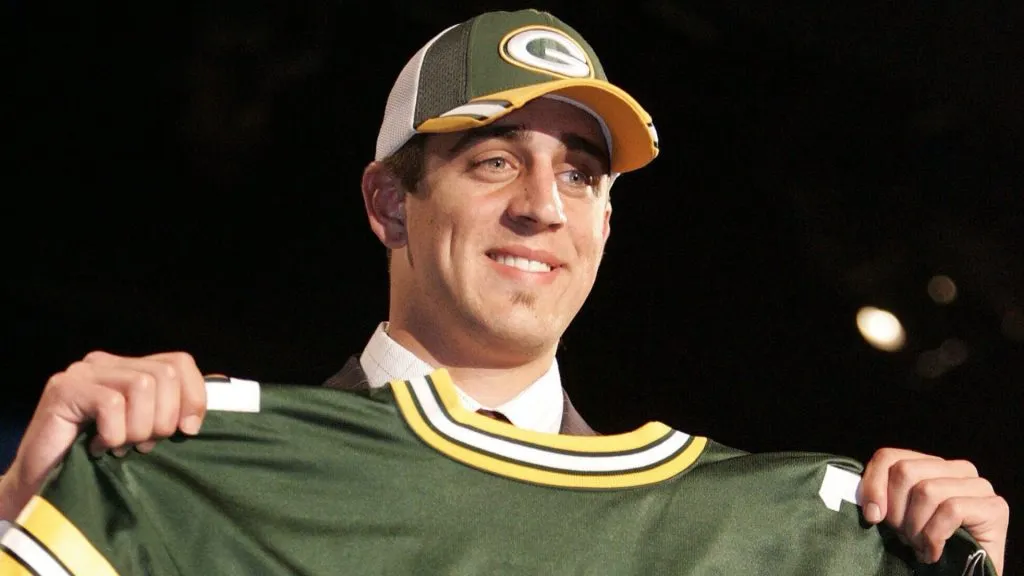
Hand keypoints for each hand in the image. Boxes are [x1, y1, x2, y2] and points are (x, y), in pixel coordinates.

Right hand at [0, 351, 206, 520]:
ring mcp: (83, 372)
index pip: (180, 363)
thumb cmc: (99, 462)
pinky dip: (113, 433)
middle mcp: (106, 362)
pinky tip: (98, 447)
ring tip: (120, 446)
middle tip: (143, 444)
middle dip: (164, 418)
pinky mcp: (64, 388)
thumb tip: (204, 407)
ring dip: (138, 427)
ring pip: (142, 386)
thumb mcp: (145, 433)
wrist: (44, 486)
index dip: (193, 397)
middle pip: (164, 375)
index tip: (189, 430)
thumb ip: (170, 413)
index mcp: (129, 368)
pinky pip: (111, 403)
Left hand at [859, 447, 1008, 574]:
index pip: (890, 456)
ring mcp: (979, 486)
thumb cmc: (927, 544)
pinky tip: (933, 553)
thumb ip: (883, 497)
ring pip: (927, 490)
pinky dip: (935, 537)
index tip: (872, 516)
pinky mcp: (994, 507)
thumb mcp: (898, 516)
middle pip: (905, 471)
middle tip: (903, 536)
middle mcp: (957, 469)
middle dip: (896, 510)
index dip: (874, 485)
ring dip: (916, 527)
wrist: (964, 573)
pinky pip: (951, 511)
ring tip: (919, 546)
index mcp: (932, 465)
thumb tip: (870, 503)